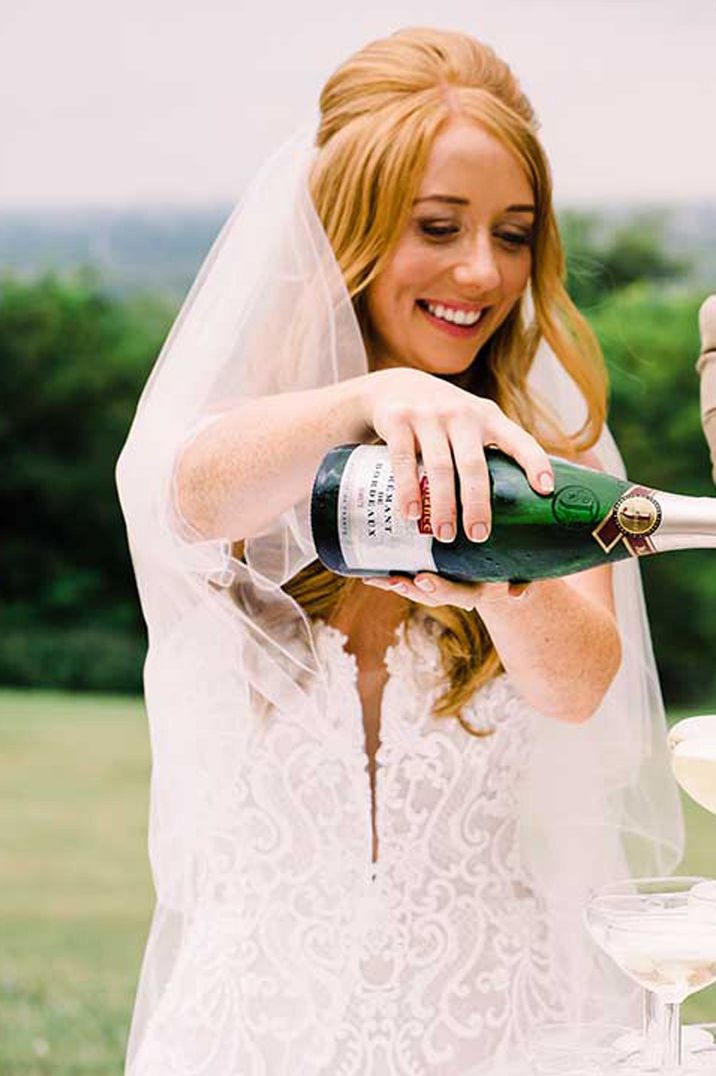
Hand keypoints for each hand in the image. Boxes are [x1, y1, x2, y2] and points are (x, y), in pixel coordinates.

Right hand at [360, 366, 553, 541]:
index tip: (545, 491)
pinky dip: (408, 490)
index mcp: (488, 417)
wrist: (393, 385)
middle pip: (474, 465)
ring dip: (442, 505)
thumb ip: (487, 451)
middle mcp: (462, 414)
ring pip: (440, 467)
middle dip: (477, 504)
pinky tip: (412, 513)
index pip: (519, 440)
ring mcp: (428, 415)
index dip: (535, 464)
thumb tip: (510, 506)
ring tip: (445, 534)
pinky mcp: (398, 419)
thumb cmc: (442, 416)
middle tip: (478, 536)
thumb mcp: (470, 422)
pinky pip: (404, 460)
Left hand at [362, 572, 530, 608]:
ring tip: (374, 579)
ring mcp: (443, 584)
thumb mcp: (524, 575)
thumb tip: (517, 595)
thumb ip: (523, 583)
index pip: (457, 593)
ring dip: (394, 584)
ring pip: (416, 589)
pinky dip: (389, 575)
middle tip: (394, 580)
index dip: (439, 588)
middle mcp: (457, 591)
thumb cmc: (516, 570)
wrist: (507, 576)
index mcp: (477, 591)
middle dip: (411, 589)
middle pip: (430, 595)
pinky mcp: (431, 574)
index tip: (423, 579)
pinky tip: (367, 572)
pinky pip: (408, 578)